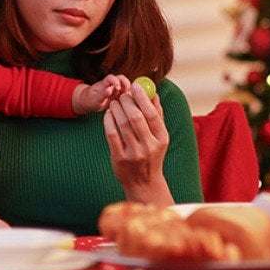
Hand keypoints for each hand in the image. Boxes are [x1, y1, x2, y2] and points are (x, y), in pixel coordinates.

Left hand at [74, 74, 131, 114]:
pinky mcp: (118, 96)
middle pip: (122, 80)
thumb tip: (109, 90)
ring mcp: (116, 90)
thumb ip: (102, 94)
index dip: (116, 81)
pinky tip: (127, 105)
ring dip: (129, 93)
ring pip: (125, 88)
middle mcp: (111, 85)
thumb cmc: (90, 99)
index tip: (118, 88)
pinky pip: (125, 95)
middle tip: (128, 94)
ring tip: (128, 101)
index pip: (111, 78)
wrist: (88, 102)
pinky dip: (128, 99)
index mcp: (104, 83)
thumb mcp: (95, 99)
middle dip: (127, 85)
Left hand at [102, 82, 172, 205]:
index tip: (135, 86)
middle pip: (136, 117)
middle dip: (127, 102)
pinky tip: (108, 114)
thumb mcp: (160, 137)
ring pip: (122, 124)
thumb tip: (153, 92)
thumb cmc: (151, 155)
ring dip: (116, 109)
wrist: (143, 183)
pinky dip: (109, 120)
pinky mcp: (119, 158)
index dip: (142, 97)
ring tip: (114, 102)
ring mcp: (134, 153)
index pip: (152, 114)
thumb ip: (157, 115)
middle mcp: (149, 147)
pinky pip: (111, 134)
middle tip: (122, 94)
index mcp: (161, 139)